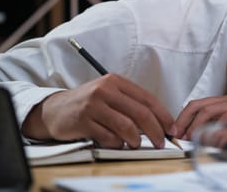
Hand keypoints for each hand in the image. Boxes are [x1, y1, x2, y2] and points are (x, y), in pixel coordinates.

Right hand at [22, 74, 174, 148]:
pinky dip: (116, 144)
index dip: (163, 115)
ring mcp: (93, 105)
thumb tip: (159, 121)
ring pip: (126, 127)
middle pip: (140, 113)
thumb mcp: (109, 95)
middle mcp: (105, 90)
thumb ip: (131, 103)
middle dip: (156, 131)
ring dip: (135, 141)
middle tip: (161, 142)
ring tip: (134, 144)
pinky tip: (115, 142)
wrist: (55, 109)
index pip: (148, 98)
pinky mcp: (83, 121)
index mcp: (116, 81)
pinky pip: (109, 137)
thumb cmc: (88, 104)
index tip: (172, 129)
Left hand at [174, 93, 226, 139]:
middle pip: (199, 105)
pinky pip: (226, 118)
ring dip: (195, 125)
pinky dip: (214, 127)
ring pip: (209, 111)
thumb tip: (209, 138)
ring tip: (187, 137)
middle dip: (184, 119)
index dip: (185, 116)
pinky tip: (207, 137)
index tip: (177, 130)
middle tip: (176, 134)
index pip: (200, 104)